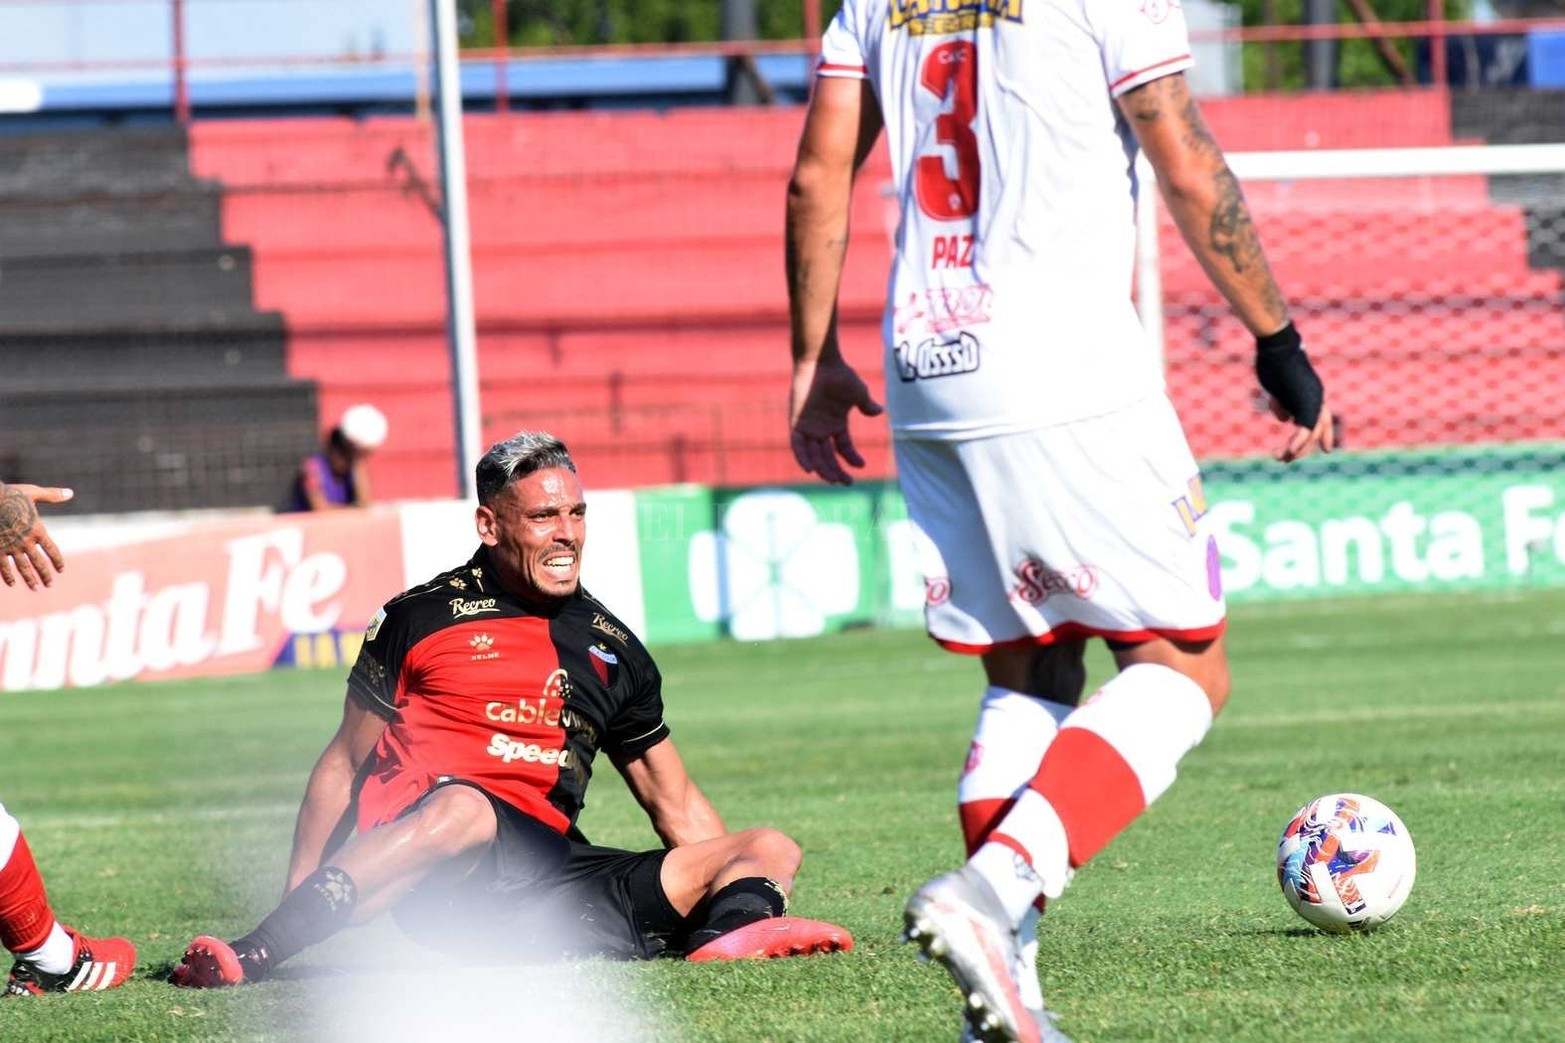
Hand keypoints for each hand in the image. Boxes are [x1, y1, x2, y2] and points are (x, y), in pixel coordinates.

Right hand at [0, 484, 72, 589]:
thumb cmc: (10, 494)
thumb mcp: (33, 493)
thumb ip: (52, 495)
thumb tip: (71, 492)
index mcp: (37, 530)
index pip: (52, 550)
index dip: (57, 561)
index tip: (61, 570)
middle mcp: (25, 542)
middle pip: (39, 563)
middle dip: (45, 575)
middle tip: (50, 585)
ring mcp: (10, 547)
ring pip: (22, 567)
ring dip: (29, 579)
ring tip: (35, 588)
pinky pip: (3, 566)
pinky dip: (7, 576)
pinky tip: (12, 583)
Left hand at [788, 359, 883, 485]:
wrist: (822, 363)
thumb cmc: (840, 375)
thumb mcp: (858, 394)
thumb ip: (866, 405)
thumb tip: (879, 412)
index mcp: (835, 423)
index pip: (842, 447)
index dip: (851, 458)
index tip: (861, 466)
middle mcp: (821, 428)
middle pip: (827, 456)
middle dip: (836, 471)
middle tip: (847, 483)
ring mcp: (809, 426)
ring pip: (814, 455)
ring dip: (822, 469)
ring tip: (832, 480)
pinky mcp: (797, 422)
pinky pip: (797, 445)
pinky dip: (802, 457)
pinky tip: (810, 470)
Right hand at [1255, 322, 1332, 462]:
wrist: (1278, 348)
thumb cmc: (1274, 362)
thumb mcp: (1277, 387)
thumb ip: (1282, 403)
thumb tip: (1285, 420)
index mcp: (1311, 392)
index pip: (1322, 418)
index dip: (1326, 434)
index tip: (1328, 450)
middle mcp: (1316, 398)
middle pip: (1319, 428)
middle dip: (1305, 446)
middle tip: (1289, 459)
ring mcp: (1313, 401)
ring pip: (1312, 432)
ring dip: (1297, 448)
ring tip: (1281, 458)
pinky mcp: (1306, 404)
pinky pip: (1304, 430)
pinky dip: (1297, 443)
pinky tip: (1287, 452)